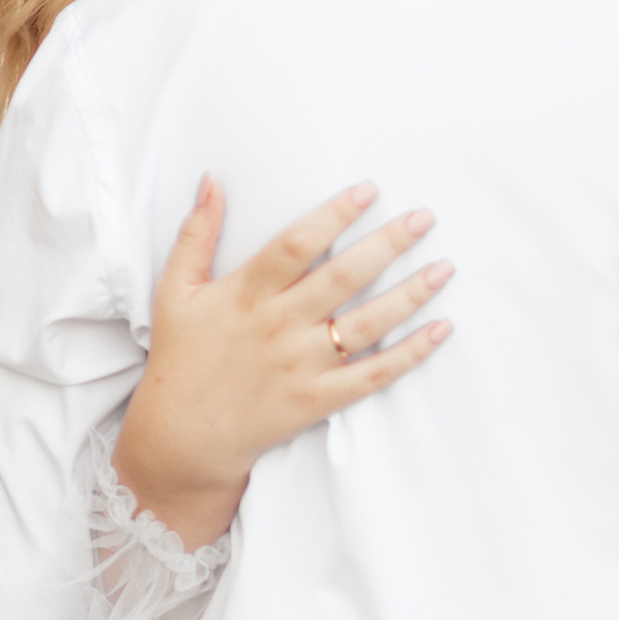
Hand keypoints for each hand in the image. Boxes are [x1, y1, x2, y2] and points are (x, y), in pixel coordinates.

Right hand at [113, 178, 453, 547]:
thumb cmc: (180, 359)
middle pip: (344, 276)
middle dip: (389, 243)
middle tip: (424, 218)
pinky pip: (372, 375)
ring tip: (444, 268)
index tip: (369, 190)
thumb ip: (196, 234)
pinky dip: (410, 354)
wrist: (180, 439)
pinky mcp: (317, 400)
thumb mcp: (174, 290)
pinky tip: (440, 330)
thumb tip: (211, 180)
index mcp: (247, 293)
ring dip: (411, 294)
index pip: (298, 243)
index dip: (335, 214)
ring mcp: (301, 366)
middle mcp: (279, 326)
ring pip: (367, 324)